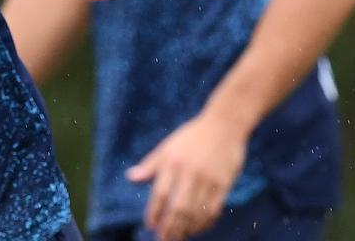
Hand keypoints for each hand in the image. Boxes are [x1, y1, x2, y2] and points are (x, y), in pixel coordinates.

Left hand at [125, 111, 248, 240]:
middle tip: (164, 240)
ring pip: (197, 211)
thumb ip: (150, 165)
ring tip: (179, 237)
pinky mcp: (224, 183)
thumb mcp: (167, 146)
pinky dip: (205, 222)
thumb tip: (131, 178)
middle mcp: (189, 171)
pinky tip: (198, 228)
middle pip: (178, 207)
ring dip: (187, 228)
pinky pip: (213, 209)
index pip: (160, 193)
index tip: (150, 226)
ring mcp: (208, 178)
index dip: (154, 212)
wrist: (224, 124)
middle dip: (170, 228)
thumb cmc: (191, 137)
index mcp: (172, 161)